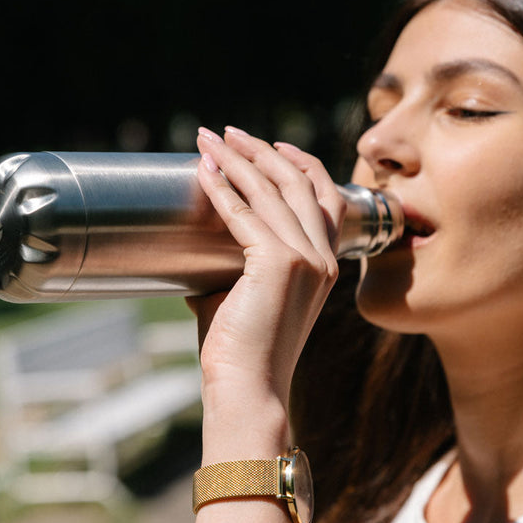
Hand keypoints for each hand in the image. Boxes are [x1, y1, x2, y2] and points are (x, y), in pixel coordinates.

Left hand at [189, 126, 344, 414]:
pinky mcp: (279, 263)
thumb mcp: (247, 294)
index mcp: (326, 265)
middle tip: (227, 133)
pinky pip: (244, 213)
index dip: (300, 163)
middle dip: (261, 150)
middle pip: (299, 182)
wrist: (248, 389)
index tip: (270, 144)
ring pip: (272, 190)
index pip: (324, 197)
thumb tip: (196, 242)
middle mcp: (324, 258)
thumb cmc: (241, 351)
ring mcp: (306, 259)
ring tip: (209, 140)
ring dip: (237, 159)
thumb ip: (235, 263)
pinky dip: (221, 188)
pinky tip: (203, 172)